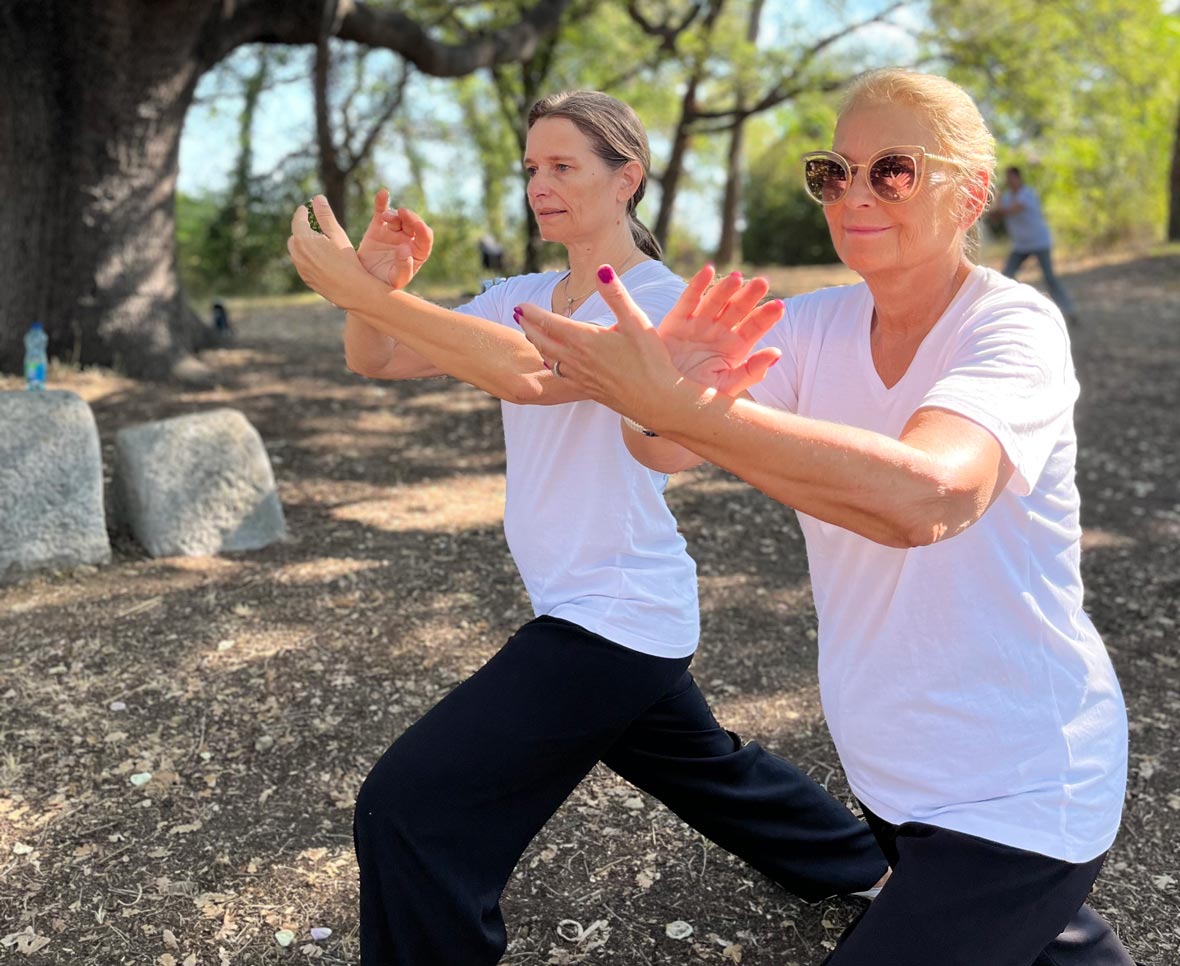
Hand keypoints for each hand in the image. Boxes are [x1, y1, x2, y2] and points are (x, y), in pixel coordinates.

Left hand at [287, 195, 375, 308]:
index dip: (303, 211)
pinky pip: (302, 263)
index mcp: (302, 239)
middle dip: (302, 229)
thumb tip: (317, 198)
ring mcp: (300, 268)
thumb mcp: (337, 234)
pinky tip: (322, 258)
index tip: (307, 208)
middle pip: (295, 235)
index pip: (298, 219)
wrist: (350, 290)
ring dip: (304, 244)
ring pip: (297, 250)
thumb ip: (325, 215)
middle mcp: (297, 253)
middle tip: (313, 225)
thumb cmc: (346, 260)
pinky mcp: (305, 278)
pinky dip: (308, 257)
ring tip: (318, 242)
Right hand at [357, 188, 433, 288]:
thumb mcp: (395, 281)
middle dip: (410, 218)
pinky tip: (383, 193)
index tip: (418, 225)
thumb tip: (405, 249)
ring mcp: (393, 232)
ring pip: (398, 218)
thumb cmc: (384, 284)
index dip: (423, 231)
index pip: (425, 238)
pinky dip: (382, 202)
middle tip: (402, 215)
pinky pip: (381, 211)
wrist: (363, 279)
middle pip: (413, 224)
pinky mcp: (378, 227)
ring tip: (386, 219)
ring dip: (394, 215)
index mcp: (417, 253)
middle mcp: (407, 239)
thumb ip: (404, 268)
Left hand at [515, 264, 782, 428]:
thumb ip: (616, 295)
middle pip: (543, 342)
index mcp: (585, 340)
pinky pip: (561, 374)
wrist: (658, 401)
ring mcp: (581, 377)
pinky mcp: (588, 390)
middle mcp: (577, 360)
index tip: (519, 305)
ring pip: (549, 359)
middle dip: (528, 327)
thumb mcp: (636, 322)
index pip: (549, 323)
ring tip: (530, 335)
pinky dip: (550, 364)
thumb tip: (602, 269)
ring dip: (537, 345)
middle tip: (517, 316)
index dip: (532, 313)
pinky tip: (553, 362)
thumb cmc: (651, 361)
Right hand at [657, 265, 782, 394]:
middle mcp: (718, 333)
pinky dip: (697, 285)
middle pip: (737, 310)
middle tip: (762, 283)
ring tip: (737, 278)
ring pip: (715, 302)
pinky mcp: (676, 321)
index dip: (766, 317)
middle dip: (749, 296)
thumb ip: (751, 371)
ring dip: (726, 288)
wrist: (661, 400)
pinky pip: (688, 300)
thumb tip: (777, 352)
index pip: (754, 328)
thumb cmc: (696, 398)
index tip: (778, 307)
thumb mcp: (726, 387)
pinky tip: (708, 271)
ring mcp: (698, 325)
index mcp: (735, 348)